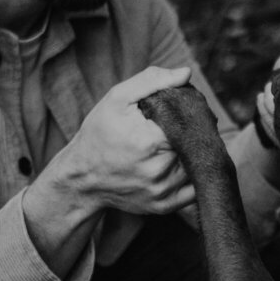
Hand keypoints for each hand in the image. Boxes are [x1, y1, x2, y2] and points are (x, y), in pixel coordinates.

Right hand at [36, 66, 196, 219]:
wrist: (82, 178)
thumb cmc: (99, 134)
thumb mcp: (117, 99)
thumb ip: (152, 81)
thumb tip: (186, 73)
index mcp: (151, 141)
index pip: (189, 121)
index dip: (187, 113)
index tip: (176, 110)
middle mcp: (160, 170)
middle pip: (195, 143)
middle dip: (189, 133)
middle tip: (172, 128)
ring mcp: (163, 192)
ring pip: (197, 165)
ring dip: (191, 154)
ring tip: (169, 145)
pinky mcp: (165, 206)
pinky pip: (193, 189)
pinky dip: (190, 176)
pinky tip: (174, 164)